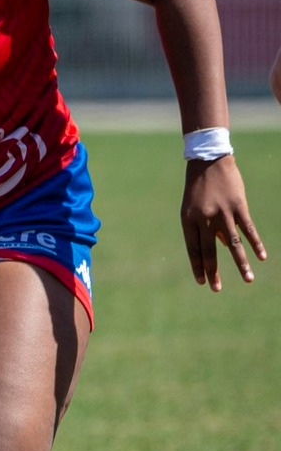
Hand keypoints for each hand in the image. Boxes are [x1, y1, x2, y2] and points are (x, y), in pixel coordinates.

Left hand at [182, 155, 263, 289]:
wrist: (208, 161)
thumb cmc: (198, 187)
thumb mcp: (192, 208)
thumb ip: (204, 227)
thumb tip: (220, 247)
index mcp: (188, 220)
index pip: (193, 249)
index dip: (197, 266)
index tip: (201, 282)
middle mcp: (204, 219)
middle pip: (209, 251)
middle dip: (213, 272)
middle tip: (216, 289)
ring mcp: (222, 213)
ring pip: (232, 245)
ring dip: (241, 264)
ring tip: (247, 280)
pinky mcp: (238, 207)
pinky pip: (248, 230)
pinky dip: (256, 244)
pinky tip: (261, 257)